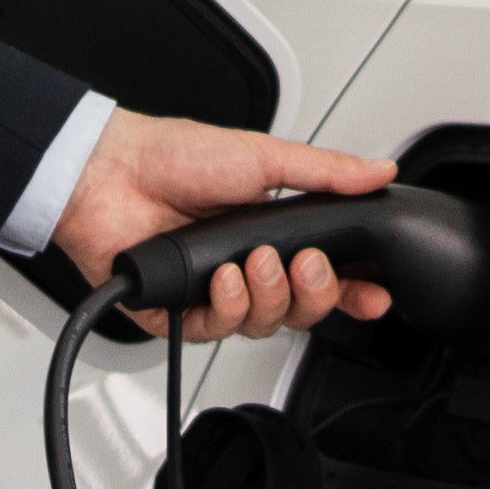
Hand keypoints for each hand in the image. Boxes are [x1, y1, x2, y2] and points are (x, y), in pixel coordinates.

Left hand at [55, 111, 399, 342]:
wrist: (109, 172)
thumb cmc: (174, 156)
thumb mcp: (264, 156)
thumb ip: (327, 172)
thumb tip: (380, 171)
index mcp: (270, 234)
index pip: (323, 276)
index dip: (352, 292)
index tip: (374, 296)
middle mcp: (243, 267)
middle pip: (300, 310)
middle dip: (314, 294)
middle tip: (306, 265)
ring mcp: (211, 292)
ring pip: (262, 324)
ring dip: (267, 296)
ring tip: (255, 261)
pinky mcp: (176, 313)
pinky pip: (216, 332)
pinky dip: (226, 307)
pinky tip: (221, 279)